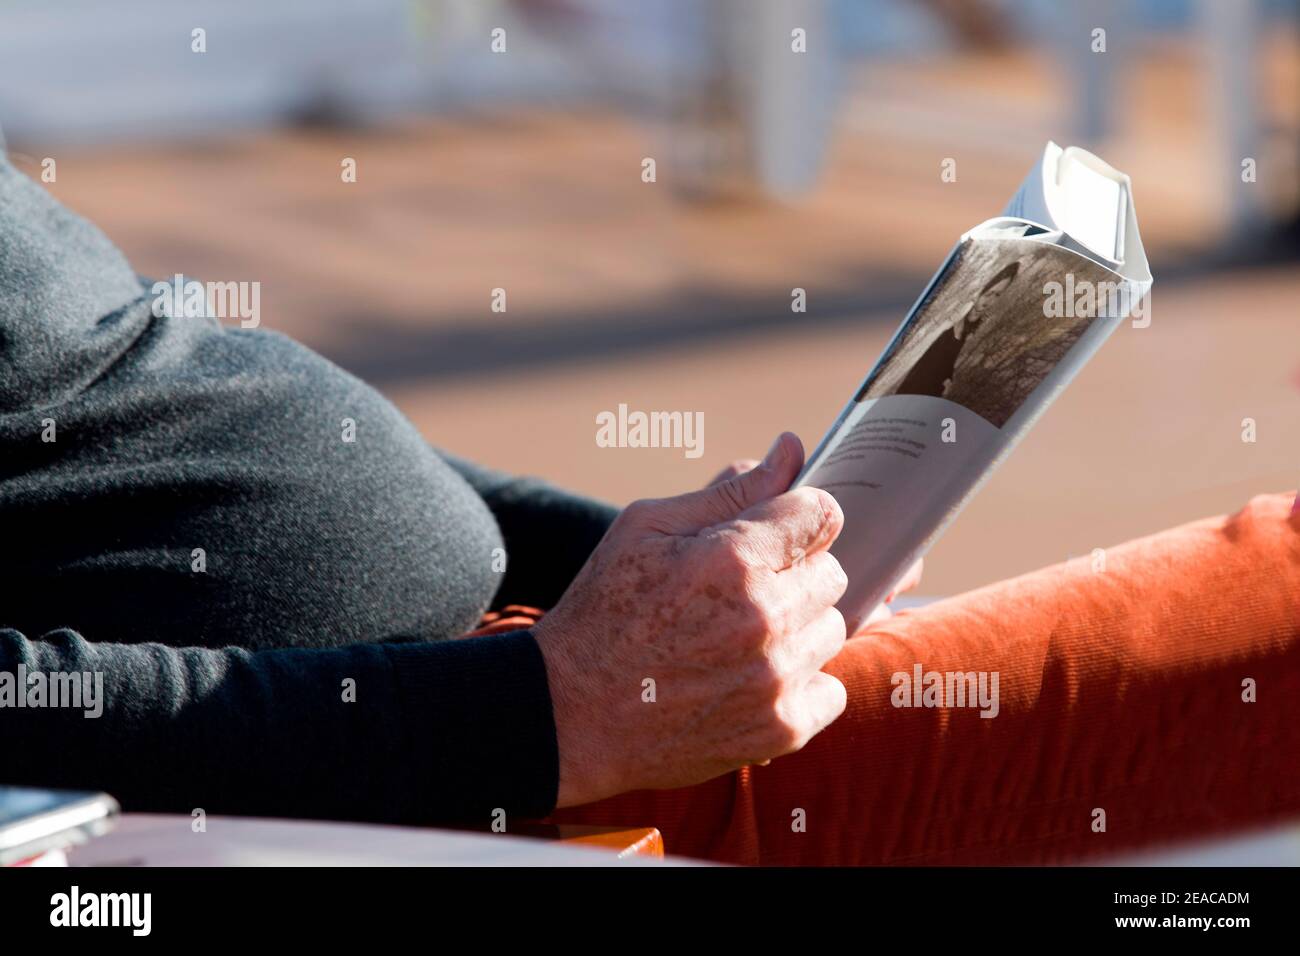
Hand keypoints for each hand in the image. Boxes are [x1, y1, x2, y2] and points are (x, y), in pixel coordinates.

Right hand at [532, 433, 848, 807]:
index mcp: (732, 558)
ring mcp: (775, 679)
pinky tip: (750, 679)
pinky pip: (830, 691)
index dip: (796, 519)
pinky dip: (799, 685)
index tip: (772, 535)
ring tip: (735, 639)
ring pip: (832, 629)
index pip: (821, 513)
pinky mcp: (780, 729)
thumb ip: (730, 491)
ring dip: (795, 629)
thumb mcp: (648, 528)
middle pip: (831, 573)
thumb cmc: (605, 608)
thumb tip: (791, 447)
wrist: (569, 713)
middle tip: (738, 593)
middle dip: (792, 574)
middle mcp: (764, 618)